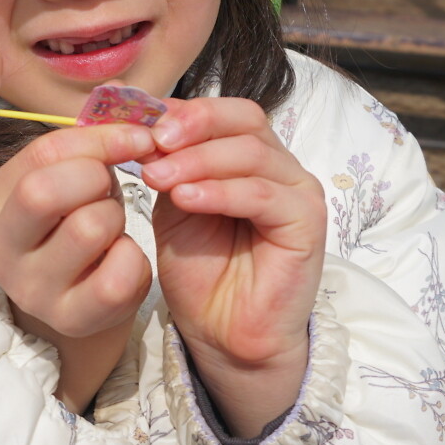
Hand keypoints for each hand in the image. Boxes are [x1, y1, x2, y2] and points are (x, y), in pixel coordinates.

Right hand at [0, 123, 156, 412]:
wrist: (81, 298)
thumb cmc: (74, 222)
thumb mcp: (70, 177)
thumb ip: (89, 141)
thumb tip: (128, 99)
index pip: (43, 151)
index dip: (100, 138)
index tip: (138, 138)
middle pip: (42, 191)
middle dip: (95, 178)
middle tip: (108, 188)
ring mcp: (30, 289)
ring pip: (89, 228)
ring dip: (116, 219)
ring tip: (110, 229)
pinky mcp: (69, 319)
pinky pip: (119, 275)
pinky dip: (135, 261)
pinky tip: (121, 261)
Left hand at [139, 98, 325, 436]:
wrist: (223, 333)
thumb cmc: (201, 271)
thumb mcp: (173, 207)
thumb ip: (168, 166)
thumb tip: (144, 126)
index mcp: (250, 156)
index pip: (224, 112)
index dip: (182, 111)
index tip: (138, 123)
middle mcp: (280, 167)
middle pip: (244, 119)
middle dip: (193, 125)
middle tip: (151, 142)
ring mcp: (297, 192)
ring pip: (251, 153)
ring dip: (197, 160)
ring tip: (157, 177)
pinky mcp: (306, 223)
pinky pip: (262, 195)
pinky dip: (220, 191)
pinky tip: (186, 199)